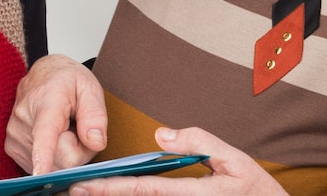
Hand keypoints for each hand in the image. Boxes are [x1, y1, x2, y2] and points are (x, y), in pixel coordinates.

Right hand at [5, 54, 107, 174]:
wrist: (42, 74)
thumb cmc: (67, 81)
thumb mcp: (90, 88)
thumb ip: (95, 115)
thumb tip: (94, 143)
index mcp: (46, 103)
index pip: (44, 134)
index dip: (43, 156)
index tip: (40, 173)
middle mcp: (24, 121)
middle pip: (63, 159)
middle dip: (78, 150)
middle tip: (77, 126)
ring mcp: (14, 136)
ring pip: (54, 166)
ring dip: (65, 152)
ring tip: (62, 127)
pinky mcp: (11, 149)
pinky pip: (43, 167)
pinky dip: (53, 156)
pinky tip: (51, 137)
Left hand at [69, 127, 286, 195]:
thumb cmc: (255, 189)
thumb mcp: (235, 159)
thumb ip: (199, 142)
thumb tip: (161, 136)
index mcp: (194, 194)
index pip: (145, 190)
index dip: (113, 187)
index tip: (85, 184)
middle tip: (71, 190)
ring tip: (84, 191)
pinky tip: (113, 193)